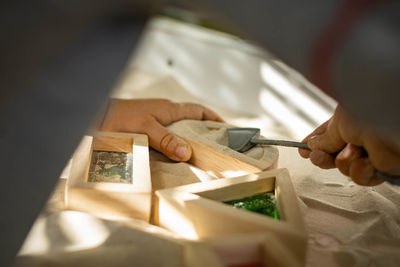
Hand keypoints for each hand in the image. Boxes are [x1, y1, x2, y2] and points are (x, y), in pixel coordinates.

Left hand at [100, 98, 223, 161]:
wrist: (95, 114)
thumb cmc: (119, 118)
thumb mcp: (145, 129)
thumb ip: (165, 140)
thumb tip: (186, 152)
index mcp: (169, 109)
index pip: (198, 111)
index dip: (213, 118)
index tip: (225, 128)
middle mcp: (164, 112)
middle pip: (190, 120)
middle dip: (202, 131)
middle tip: (212, 148)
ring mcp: (154, 119)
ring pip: (177, 129)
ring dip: (186, 139)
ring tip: (194, 156)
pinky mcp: (145, 126)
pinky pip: (165, 135)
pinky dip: (172, 144)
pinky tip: (171, 156)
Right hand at [298, 106, 399, 185]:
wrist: (390, 127)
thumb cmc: (367, 116)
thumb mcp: (338, 123)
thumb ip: (324, 137)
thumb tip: (312, 145)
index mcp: (350, 120)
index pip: (328, 134)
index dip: (314, 143)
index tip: (302, 150)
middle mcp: (360, 136)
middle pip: (333, 154)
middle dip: (322, 158)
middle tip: (315, 157)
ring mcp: (370, 153)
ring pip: (344, 167)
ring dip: (344, 162)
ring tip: (353, 151)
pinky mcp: (381, 169)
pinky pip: (360, 177)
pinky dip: (360, 171)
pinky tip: (366, 161)